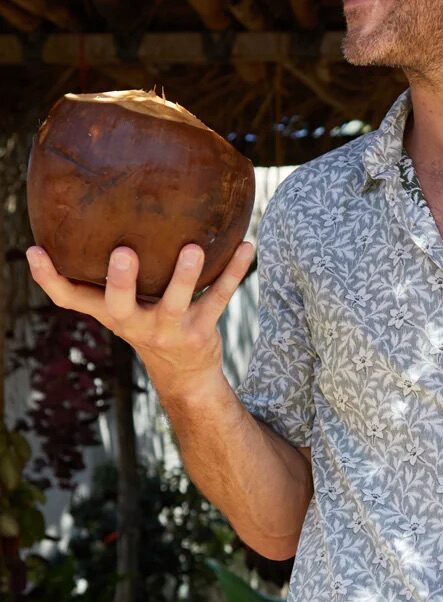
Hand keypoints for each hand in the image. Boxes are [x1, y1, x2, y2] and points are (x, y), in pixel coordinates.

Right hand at [25, 241, 255, 398]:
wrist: (185, 375)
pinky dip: (235, 271)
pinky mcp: (201, 329)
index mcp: (110, 312)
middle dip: (120, 281)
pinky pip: (220, 296)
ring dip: (185, 275)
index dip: (49, 278)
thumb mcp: (119, 307)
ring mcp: (169, 328)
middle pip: (119, 306)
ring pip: (175, 302)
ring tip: (194, 247)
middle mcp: (135, 323)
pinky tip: (247, 246)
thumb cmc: (146, 324)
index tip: (35, 251)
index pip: (70, 298)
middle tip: (122, 253)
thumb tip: (73, 227)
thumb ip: (102, 277)